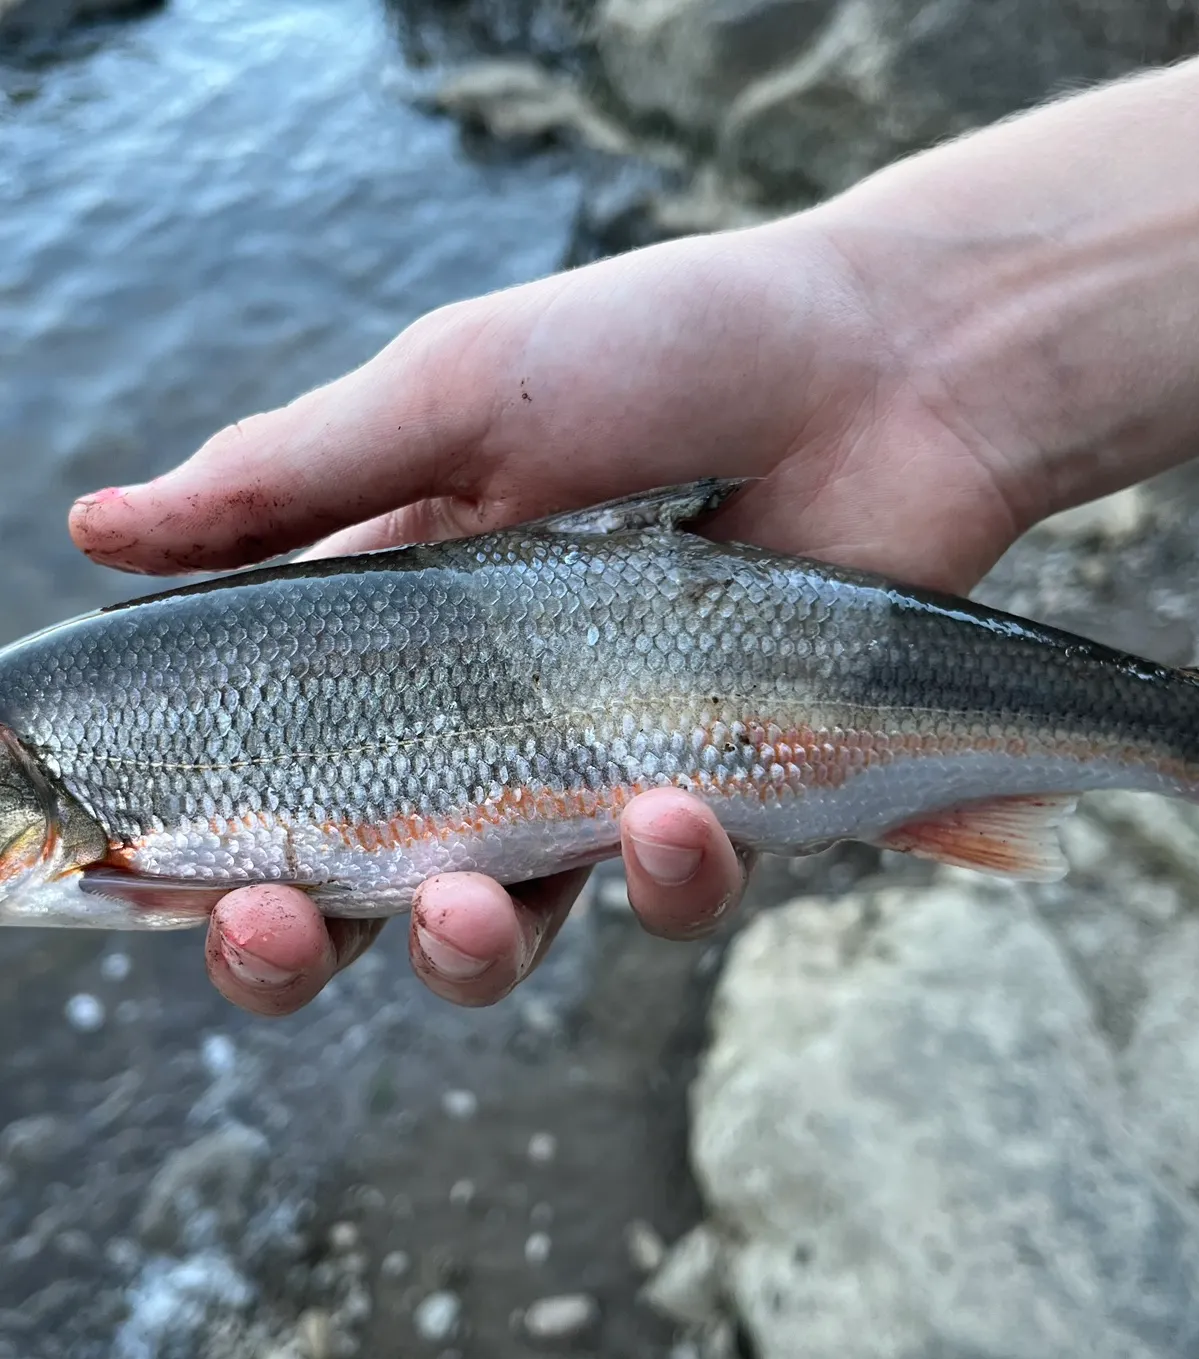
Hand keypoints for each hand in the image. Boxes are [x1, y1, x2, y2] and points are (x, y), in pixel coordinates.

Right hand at [69, 213, 1030, 1015]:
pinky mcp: (728, 804)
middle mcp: (485, 726)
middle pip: (358, 892)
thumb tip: (96, 528)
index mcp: (395, 634)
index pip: (265, 768)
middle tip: (268, 930)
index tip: (155, 867)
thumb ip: (294, 479)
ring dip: (468, 949)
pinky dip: (667, 875)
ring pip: (509, 929)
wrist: (885, 368)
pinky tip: (673, 811)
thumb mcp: (462, 393)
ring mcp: (605, 776)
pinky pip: (675, 893)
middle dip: (292, 948)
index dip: (196, 841)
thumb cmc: (668, 351)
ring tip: (468, 903)